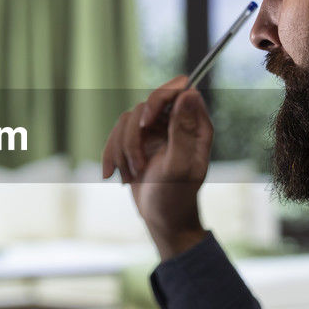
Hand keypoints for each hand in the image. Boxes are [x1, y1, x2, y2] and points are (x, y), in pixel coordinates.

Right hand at [101, 75, 212, 259]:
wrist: (162, 219)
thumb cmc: (176, 196)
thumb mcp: (180, 166)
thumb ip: (183, 130)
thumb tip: (188, 93)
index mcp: (196, 126)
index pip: (180, 89)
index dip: (159, 98)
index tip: (145, 122)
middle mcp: (177, 123)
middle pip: (149, 103)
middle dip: (135, 134)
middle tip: (137, 161)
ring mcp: (157, 131)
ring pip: (128, 120)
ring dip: (124, 150)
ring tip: (132, 175)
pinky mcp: (139, 141)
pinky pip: (116, 133)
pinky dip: (112, 155)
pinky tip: (113, 175)